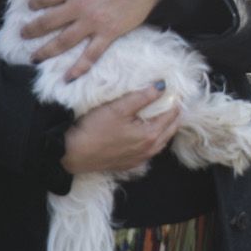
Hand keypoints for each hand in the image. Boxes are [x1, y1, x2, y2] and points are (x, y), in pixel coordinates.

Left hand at [23, 0, 167, 78]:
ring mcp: (93, 23)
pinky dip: (79, 68)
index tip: (31, 6)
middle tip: (23, 35)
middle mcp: (79, 7)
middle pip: (47, 22)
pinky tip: (67, 78)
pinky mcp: (108, 34)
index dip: (33, 2)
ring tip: (34, 58)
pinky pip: (91, 54)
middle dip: (31, 30)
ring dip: (45, 51)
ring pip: (63, 41)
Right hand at [62, 85, 181, 174]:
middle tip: (175, 101)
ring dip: (166, 128)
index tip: (177, 91)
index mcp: (150, 135)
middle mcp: (149, 150)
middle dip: (175, 115)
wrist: (72, 154)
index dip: (176, 101)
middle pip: (171, 129)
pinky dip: (155, 139)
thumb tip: (162, 86)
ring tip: (164, 114)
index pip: (172, 115)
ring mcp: (140, 159)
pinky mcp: (130, 164)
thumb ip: (142, 97)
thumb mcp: (119, 108)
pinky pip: (150, 150)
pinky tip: (148, 132)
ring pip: (162, 142)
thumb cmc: (94, 129)